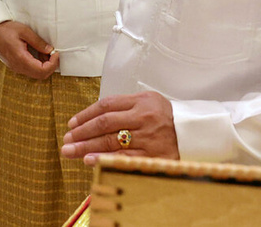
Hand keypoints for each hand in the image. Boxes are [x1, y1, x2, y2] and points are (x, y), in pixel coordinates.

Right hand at [0, 20, 58, 79]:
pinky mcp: (16, 66)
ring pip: (36, 74)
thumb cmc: (5, 30)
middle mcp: (18, 67)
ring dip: (45, 65)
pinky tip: (38, 53)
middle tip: (53, 53)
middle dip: (51, 66)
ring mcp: (17, 68)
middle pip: (41, 75)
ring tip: (45, 51)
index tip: (56, 52)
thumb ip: (38, 42)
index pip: (42, 70)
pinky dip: (38, 65)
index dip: (53, 64)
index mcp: (21, 58)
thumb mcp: (24, 31)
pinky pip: (31, 70)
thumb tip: (50, 50)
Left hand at [61, 91, 179, 164]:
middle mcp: (144, 117)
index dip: (85, 115)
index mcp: (141, 100)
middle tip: (65, 140)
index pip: (106, 105)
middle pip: (105, 124)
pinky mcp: (152, 155)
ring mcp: (148, 137)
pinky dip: (104, 159)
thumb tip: (92, 118)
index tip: (71, 124)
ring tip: (71, 151)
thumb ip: (124, 106)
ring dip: (87, 147)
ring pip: (111, 141)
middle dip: (81, 132)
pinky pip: (124, 157)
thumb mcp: (148, 101)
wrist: (194, 132)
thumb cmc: (166, 116)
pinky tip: (89, 160)